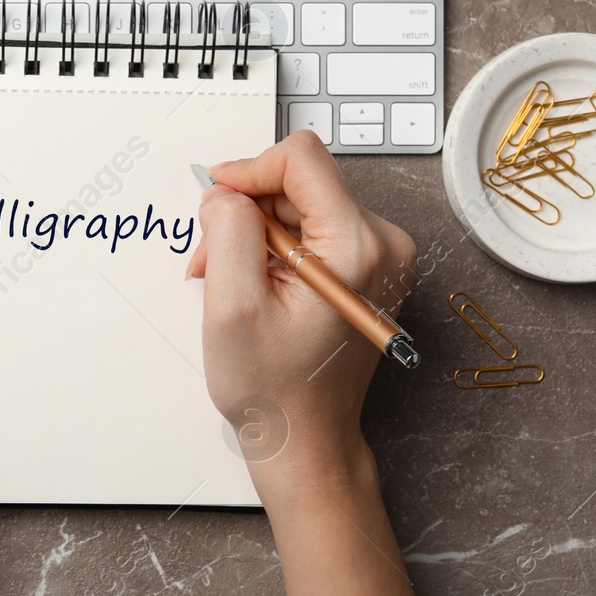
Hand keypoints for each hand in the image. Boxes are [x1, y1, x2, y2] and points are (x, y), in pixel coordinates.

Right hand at [186, 131, 416, 492]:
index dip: (248, 171)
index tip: (216, 201)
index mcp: (358, 248)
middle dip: (246, 212)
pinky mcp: (369, 264)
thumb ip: (229, 230)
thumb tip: (228, 190)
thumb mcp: (232, 304)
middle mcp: (383, 243)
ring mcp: (381, 254)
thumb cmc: (275, 388)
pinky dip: (275, 246)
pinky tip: (257, 283)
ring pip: (301, 203)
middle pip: (300, 181)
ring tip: (232, 281)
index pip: (301, 159)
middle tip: (213, 261)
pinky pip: (313, 226)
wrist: (307, 436)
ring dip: (256, 233)